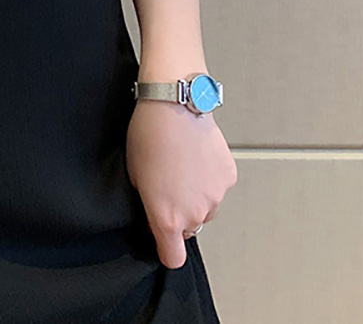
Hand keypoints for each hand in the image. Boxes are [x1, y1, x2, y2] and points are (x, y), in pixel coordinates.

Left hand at [125, 99, 237, 268]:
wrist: (174, 105)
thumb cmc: (148, 134)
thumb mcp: (133, 173)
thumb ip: (147, 201)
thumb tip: (153, 208)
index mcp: (167, 217)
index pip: (173, 258)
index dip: (165, 249)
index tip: (161, 239)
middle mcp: (195, 213)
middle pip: (189, 228)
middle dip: (178, 214)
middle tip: (166, 185)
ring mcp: (215, 196)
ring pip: (205, 208)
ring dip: (195, 196)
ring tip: (181, 165)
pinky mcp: (228, 177)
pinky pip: (217, 187)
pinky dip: (209, 178)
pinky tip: (195, 155)